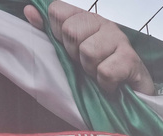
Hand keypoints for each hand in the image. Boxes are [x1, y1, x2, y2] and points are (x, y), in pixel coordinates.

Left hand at [24, 1, 153, 95]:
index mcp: (87, 20)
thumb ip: (51, 32)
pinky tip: (111, 85)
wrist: (133, 97)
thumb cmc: (99, 74)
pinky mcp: (131, 60)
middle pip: (71, 32)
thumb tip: (29, 11)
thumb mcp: (72, 53)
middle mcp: (105, 24)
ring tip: (99, 76)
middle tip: (87, 67)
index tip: (69, 51)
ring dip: (91, 71)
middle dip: (75, 56)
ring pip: (88, 52)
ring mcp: (120, 40)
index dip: (58, 34)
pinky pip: (105, 71)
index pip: (58, 11)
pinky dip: (105, 84)